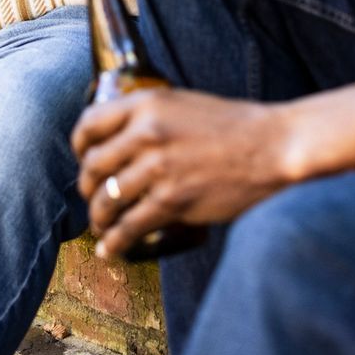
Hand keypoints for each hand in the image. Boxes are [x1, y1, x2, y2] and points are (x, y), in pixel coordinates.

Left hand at [72, 89, 298, 258]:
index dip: (79, 146)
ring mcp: (158, 168)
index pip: (90, 123)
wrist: (274, 147)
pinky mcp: (172, 201)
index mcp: (148, 104)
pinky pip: (129, 227)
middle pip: (93, 166)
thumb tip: (124, 139)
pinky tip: (111, 250)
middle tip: (94, 198)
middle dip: (87, 188)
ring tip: (102, 227)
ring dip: (98, 219)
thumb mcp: (186, 105)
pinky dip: (114, 243)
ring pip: (106, 200)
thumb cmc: (235, 127)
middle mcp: (146, 134)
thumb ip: (152, 117)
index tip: (83, 159)